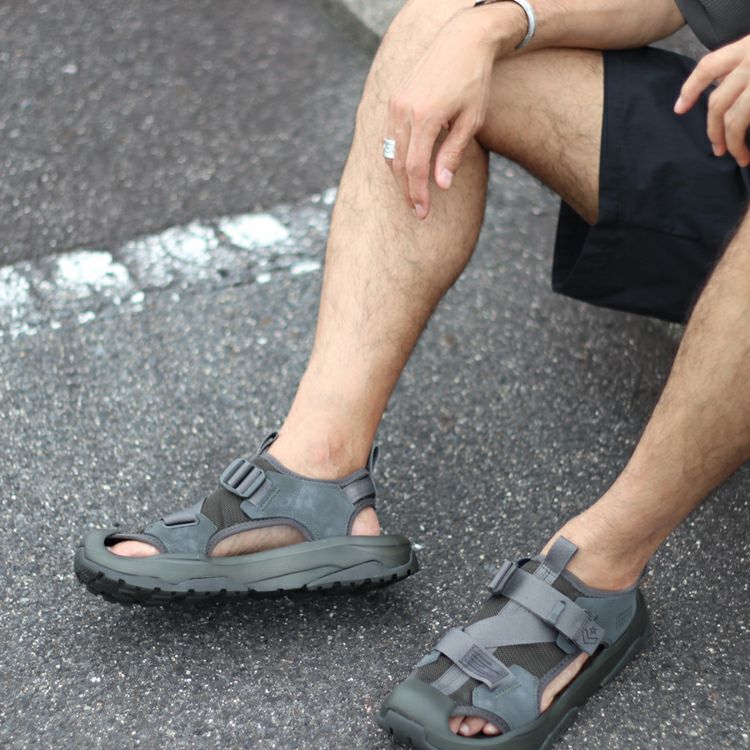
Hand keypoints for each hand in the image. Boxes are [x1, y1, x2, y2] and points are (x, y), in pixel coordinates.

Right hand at [385, 6, 524, 218]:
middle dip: (407, 190)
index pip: (415, 168)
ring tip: (413, 193)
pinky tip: (408, 168)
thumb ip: (453, 154)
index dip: (418, 194)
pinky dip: (397, 156)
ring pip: (390, 151)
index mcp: (425, 116)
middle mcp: (404, 110)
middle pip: (398, 164)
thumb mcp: (471, 120)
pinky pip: (390, 135)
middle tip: (418, 211)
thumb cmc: (473, 80)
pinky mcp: (394, 99)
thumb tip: (441, 185)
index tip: (423, 213)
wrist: (462, 40)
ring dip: (400, 176)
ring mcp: (395, 103)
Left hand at [675, 35, 749, 166]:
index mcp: (749, 46)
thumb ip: (744, 71)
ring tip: (737, 156)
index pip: (709, 66)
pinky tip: (747, 151)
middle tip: (716, 148)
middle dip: (712, 128)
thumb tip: (720, 95)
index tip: (679, 108)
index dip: (691, 88)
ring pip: (734, 116)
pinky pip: (746, 120)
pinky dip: (742, 139)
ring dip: (731, 141)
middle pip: (718, 100)